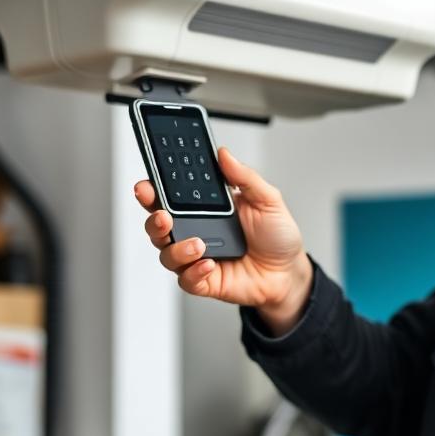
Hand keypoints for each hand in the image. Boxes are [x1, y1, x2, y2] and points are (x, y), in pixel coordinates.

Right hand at [134, 148, 312, 334]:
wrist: (289, 272)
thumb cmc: (277, 236)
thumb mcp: (267, 199)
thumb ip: (245, 177)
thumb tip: (224, 155)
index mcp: (205, 208)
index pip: (169, 196)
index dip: (152, 190)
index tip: (146, 185)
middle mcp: (195, 231)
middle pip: (158, 225)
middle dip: (153, 219)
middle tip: (163, 216)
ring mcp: (197, 257)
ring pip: (167, 254)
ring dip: (177, 249)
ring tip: (198, 244)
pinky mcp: (204, 280)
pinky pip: (187, 279)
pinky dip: (194, 272)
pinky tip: (208, 264)